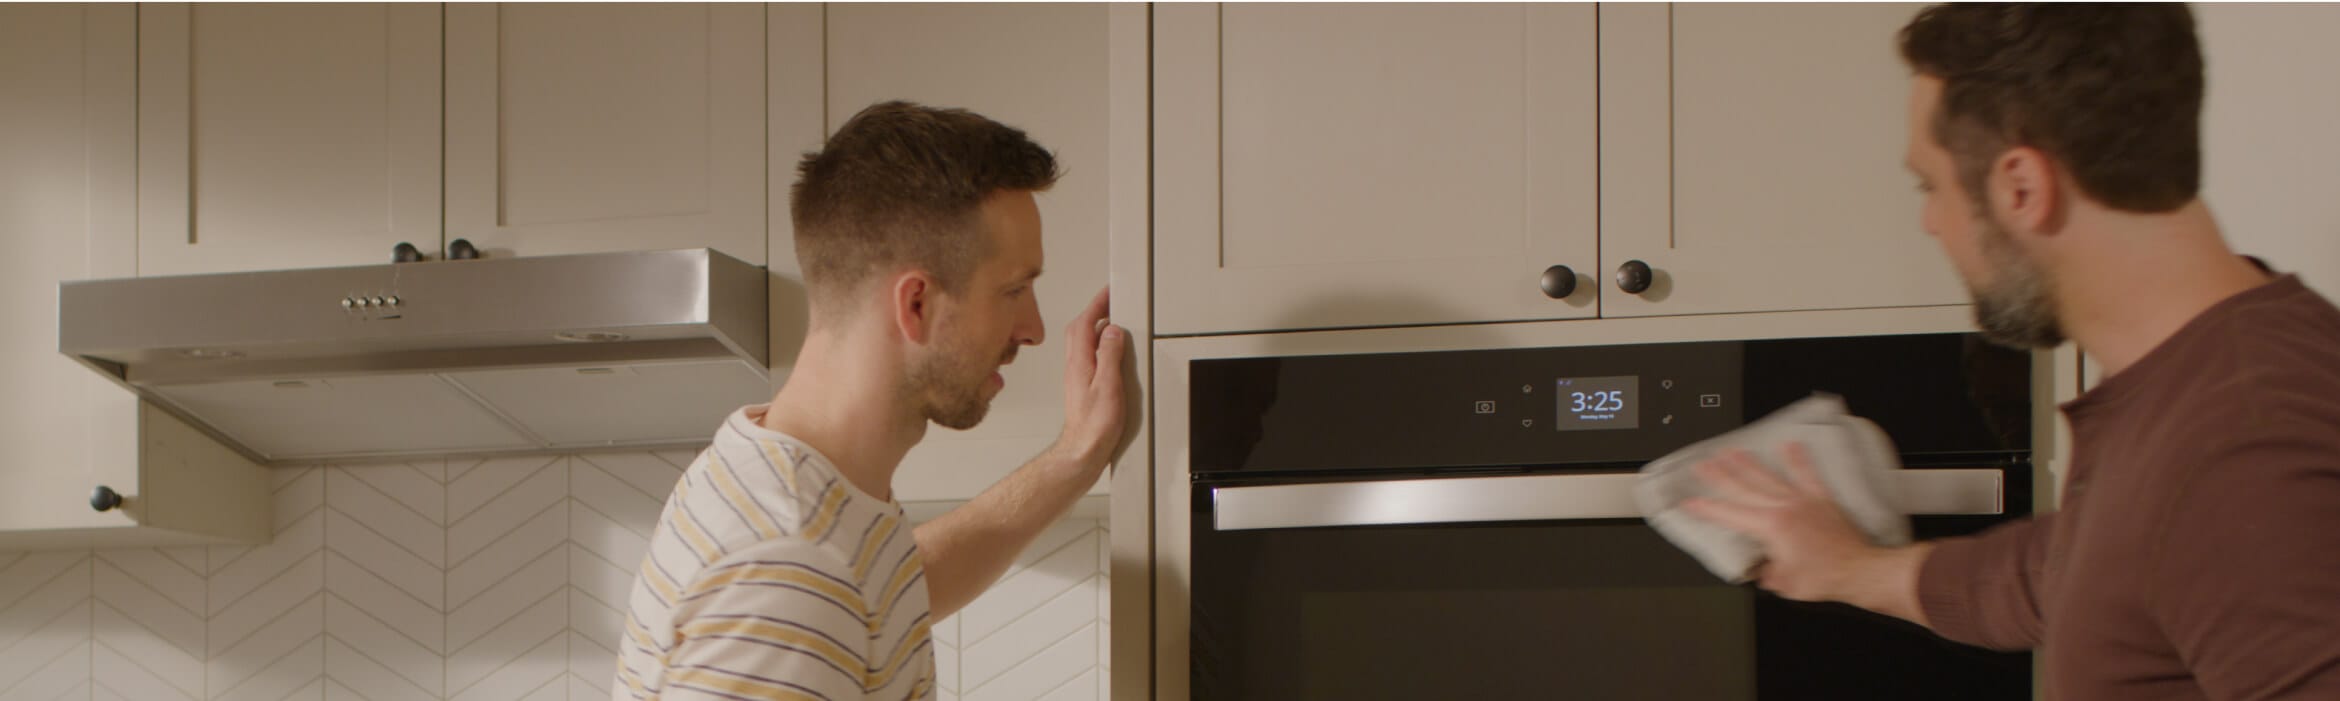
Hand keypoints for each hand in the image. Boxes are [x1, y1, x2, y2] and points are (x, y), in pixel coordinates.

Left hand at [1050, 287, 1128, 469]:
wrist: (1082, 452)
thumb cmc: (1094, 427)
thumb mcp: (1108, 387)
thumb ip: (1110, 356)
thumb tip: (1113, 330)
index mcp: (1080, 362)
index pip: (1085, 322)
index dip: (1097, 303)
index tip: (1110, 291)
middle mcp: (1075, 366)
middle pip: (1080, 328)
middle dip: (1095, 310)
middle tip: (1112, 300)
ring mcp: (1077, 376)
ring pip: (1082, 341)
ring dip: (1096, 326)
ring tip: (1114, 320)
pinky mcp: (1083, 386)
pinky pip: (1088, 355)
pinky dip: (1098, 344)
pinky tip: (1110, 350)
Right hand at [1681, 443, 1888, 602]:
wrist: (1859, 571)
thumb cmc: (1825, 578)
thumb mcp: (1784, 584)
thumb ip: (1767, 572)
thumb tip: (1762, 568)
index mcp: (1771, 527)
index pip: (1730, 515)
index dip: (1706, 508)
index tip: (1690, 502)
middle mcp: (1784, 508)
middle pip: (1744, 488)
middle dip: (1720, 476)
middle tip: (1703, 465)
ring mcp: (1803, 501)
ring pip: (1769, 477)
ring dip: (1748, 464)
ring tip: (1732, 451)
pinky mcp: (1821, 500)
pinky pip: (1808, 475)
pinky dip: (1798, 460)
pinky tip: (1790, 445)